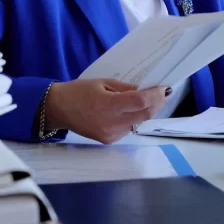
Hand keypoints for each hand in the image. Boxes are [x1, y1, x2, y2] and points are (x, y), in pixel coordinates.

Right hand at [44, 79, 168, 144]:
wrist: (59, 109)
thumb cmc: (79, 91)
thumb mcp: (102, 82)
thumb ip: (125, 88)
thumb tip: (144, 91)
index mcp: (108, 105)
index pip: (140, 102)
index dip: (156, 95)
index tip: (164, 88)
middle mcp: (111, 122)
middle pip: (144, 115)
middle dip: (156, 103)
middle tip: (163, 94)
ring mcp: (111, 134)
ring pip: (138, 123)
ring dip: (146, 112)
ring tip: (148, 100)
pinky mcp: (109, 140)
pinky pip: (128, 129)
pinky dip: (134, 119)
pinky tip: (130, 111)